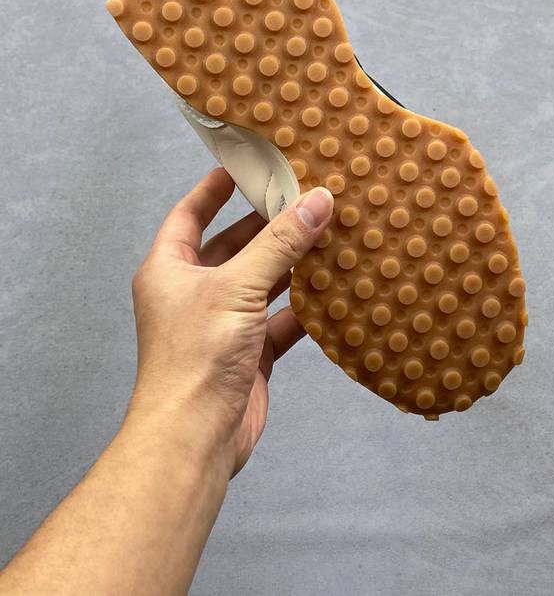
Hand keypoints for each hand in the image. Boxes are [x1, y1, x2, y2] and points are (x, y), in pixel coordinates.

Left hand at [127, 168, 333, 475]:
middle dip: (266, 225)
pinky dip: (304, 307)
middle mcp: (194, 293)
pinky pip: (280, 320)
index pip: (190, 214)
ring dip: (291, 265)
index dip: (214, 188)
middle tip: (302, 197)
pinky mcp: (249, 353)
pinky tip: (333, 291)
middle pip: (233, 246)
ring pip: (261, 282)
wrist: (195, 438)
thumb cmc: (195, 359)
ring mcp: (223, 324)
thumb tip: (316, 200)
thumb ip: (279, 244)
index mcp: (170, 269)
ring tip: (326, 235)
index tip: (244, 166)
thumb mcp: (237, 287)